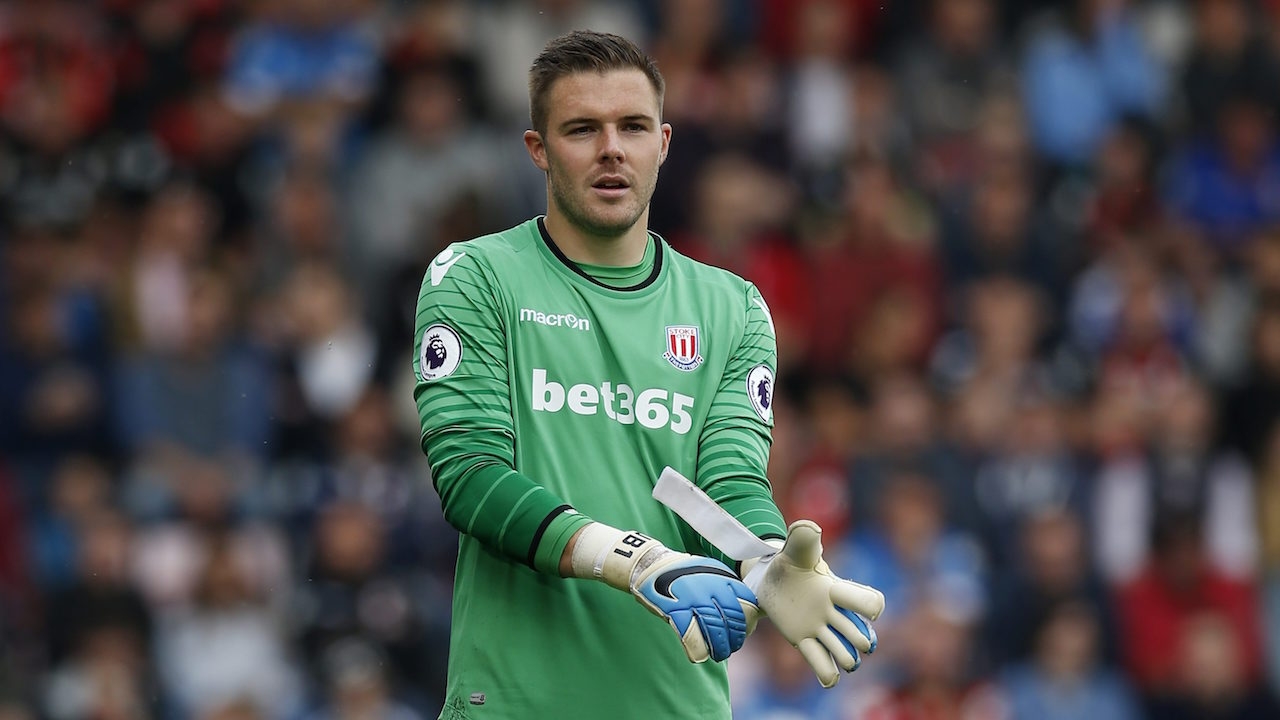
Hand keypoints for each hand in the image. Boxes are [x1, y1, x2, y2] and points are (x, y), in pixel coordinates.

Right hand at [631, 550, 758, 662]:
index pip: (748, 605)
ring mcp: (694, 599)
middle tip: (731, 647)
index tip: (744, 632)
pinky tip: (700, 655)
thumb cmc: (684, 573)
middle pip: (734, 621)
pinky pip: (693, 638)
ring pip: (717, 632)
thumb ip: (727, 588)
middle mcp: (712, 587)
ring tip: (719, 654)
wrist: (652, 565)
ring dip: (720, 649)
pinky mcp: (676, 611)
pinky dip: (698, 651)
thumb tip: (745, 614)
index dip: (748, 624)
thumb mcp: (711, 571)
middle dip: (736, 639)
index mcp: (724, 576)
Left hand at [742, 520, 884, 686]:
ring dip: (846, 658)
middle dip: (860, 640)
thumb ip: (804, 539)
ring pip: (842, 650)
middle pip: (857, 632)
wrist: (770, 579)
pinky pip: (819, 661)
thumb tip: (810, 527)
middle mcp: (832, 612)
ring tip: (844, 661)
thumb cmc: (789, 563)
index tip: (873, 611)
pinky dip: (826, 672)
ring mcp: (819, 628)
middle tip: (860, 643)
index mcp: (835, 590)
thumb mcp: (794, 550)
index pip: (865, 599)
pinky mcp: (803, 640)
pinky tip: (828, 678)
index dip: (872, 606)